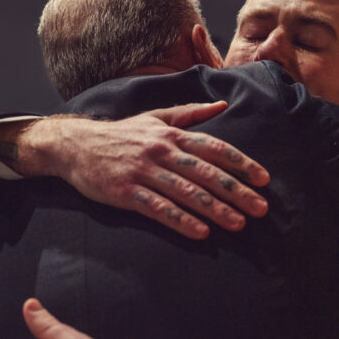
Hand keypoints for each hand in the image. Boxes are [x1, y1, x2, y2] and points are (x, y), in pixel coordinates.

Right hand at [14, 102, 269, 239]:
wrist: (75, 144)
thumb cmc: (121, 134)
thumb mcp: (155, 117)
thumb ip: (190, 113)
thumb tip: (222, 105)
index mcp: (172, 134)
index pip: (215, 148)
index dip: (242, 164)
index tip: (264, 180)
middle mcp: (162, 151)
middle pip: (207, 173)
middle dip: (237, 192)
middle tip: (261, 209)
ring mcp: (144, 172)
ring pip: (187, 192)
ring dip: (216, 209)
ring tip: (238, 224)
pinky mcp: (127, 192)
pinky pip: (159, 208)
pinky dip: (181, 220)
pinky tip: (201, 233)